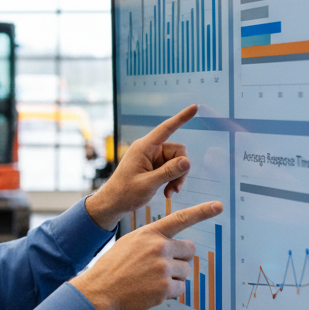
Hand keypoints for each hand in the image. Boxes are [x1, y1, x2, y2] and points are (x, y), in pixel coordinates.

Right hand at [71, 200, 223, 309]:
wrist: (100, 289)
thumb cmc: (113, 267)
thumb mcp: (129, 243)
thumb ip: (152, 240)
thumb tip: (172, 246)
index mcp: (149, 234)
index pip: (180, 219)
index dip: (201, 212)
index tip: (217, 206)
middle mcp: (159, 247)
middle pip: (189, 250)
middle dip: (180, 259)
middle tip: (162, 267)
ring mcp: (163, 267)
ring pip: (186, 271)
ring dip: (174, 277)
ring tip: (151, 280)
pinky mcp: (165, 286)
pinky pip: (181, 288)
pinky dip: (170, 292)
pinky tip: (152, 290)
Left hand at [85, 104, 197, 229]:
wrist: (114, 203)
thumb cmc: (125, 193)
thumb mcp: (148, 184)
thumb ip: (168, 172)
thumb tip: (187, 161)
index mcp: (144, 148)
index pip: (166, 129)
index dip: (181, 118)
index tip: (194, 107)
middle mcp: (149, 149)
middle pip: (178, 151)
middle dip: (181, 170)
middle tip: (175, 188)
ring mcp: (152, 158)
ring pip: (178, 162)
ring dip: (177, 178)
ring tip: (169, 193)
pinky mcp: (154, 166)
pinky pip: (172, 169)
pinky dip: (172, 180)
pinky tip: (167, 192)